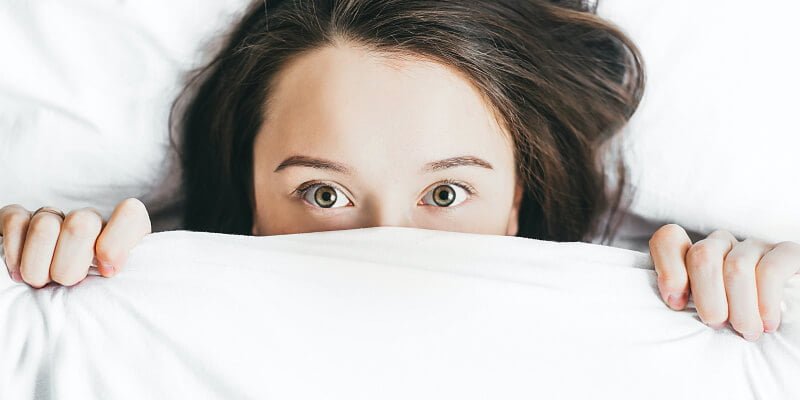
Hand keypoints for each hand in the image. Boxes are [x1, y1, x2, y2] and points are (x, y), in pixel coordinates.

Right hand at [0, 198, 150, 287]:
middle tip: (67, 284)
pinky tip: (18, 272)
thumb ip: (125, 280)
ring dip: (39, 266)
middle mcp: (89, 220)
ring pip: (45, 226)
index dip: (117, 242)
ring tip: (42, 282)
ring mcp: (55, 217)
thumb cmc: (94, 296)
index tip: (107, 272)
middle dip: (70, 266)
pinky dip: (14, 253)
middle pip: (81, 225)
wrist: (55, 298)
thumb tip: (110, 271)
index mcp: (122, 233)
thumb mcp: (118, 291)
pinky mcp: (21, 220)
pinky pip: (15, 222)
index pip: (130, 213)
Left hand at [649, 224, 799, 340]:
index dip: (668, 269)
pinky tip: (768, 323)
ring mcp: (754, 247)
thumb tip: (672, 303)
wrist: (786, 326)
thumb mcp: (703, 315)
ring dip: (739, 307)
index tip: (677, 304)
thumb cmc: (734, 326)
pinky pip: (770, 270)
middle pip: (702, 255)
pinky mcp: (787, 253)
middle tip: (717, 323)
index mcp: (694, 256)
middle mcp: (723, 245)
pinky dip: (765, 301)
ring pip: (736, 267)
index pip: (669, 239)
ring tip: (746, 331)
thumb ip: (682, 302)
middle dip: (707, 296)